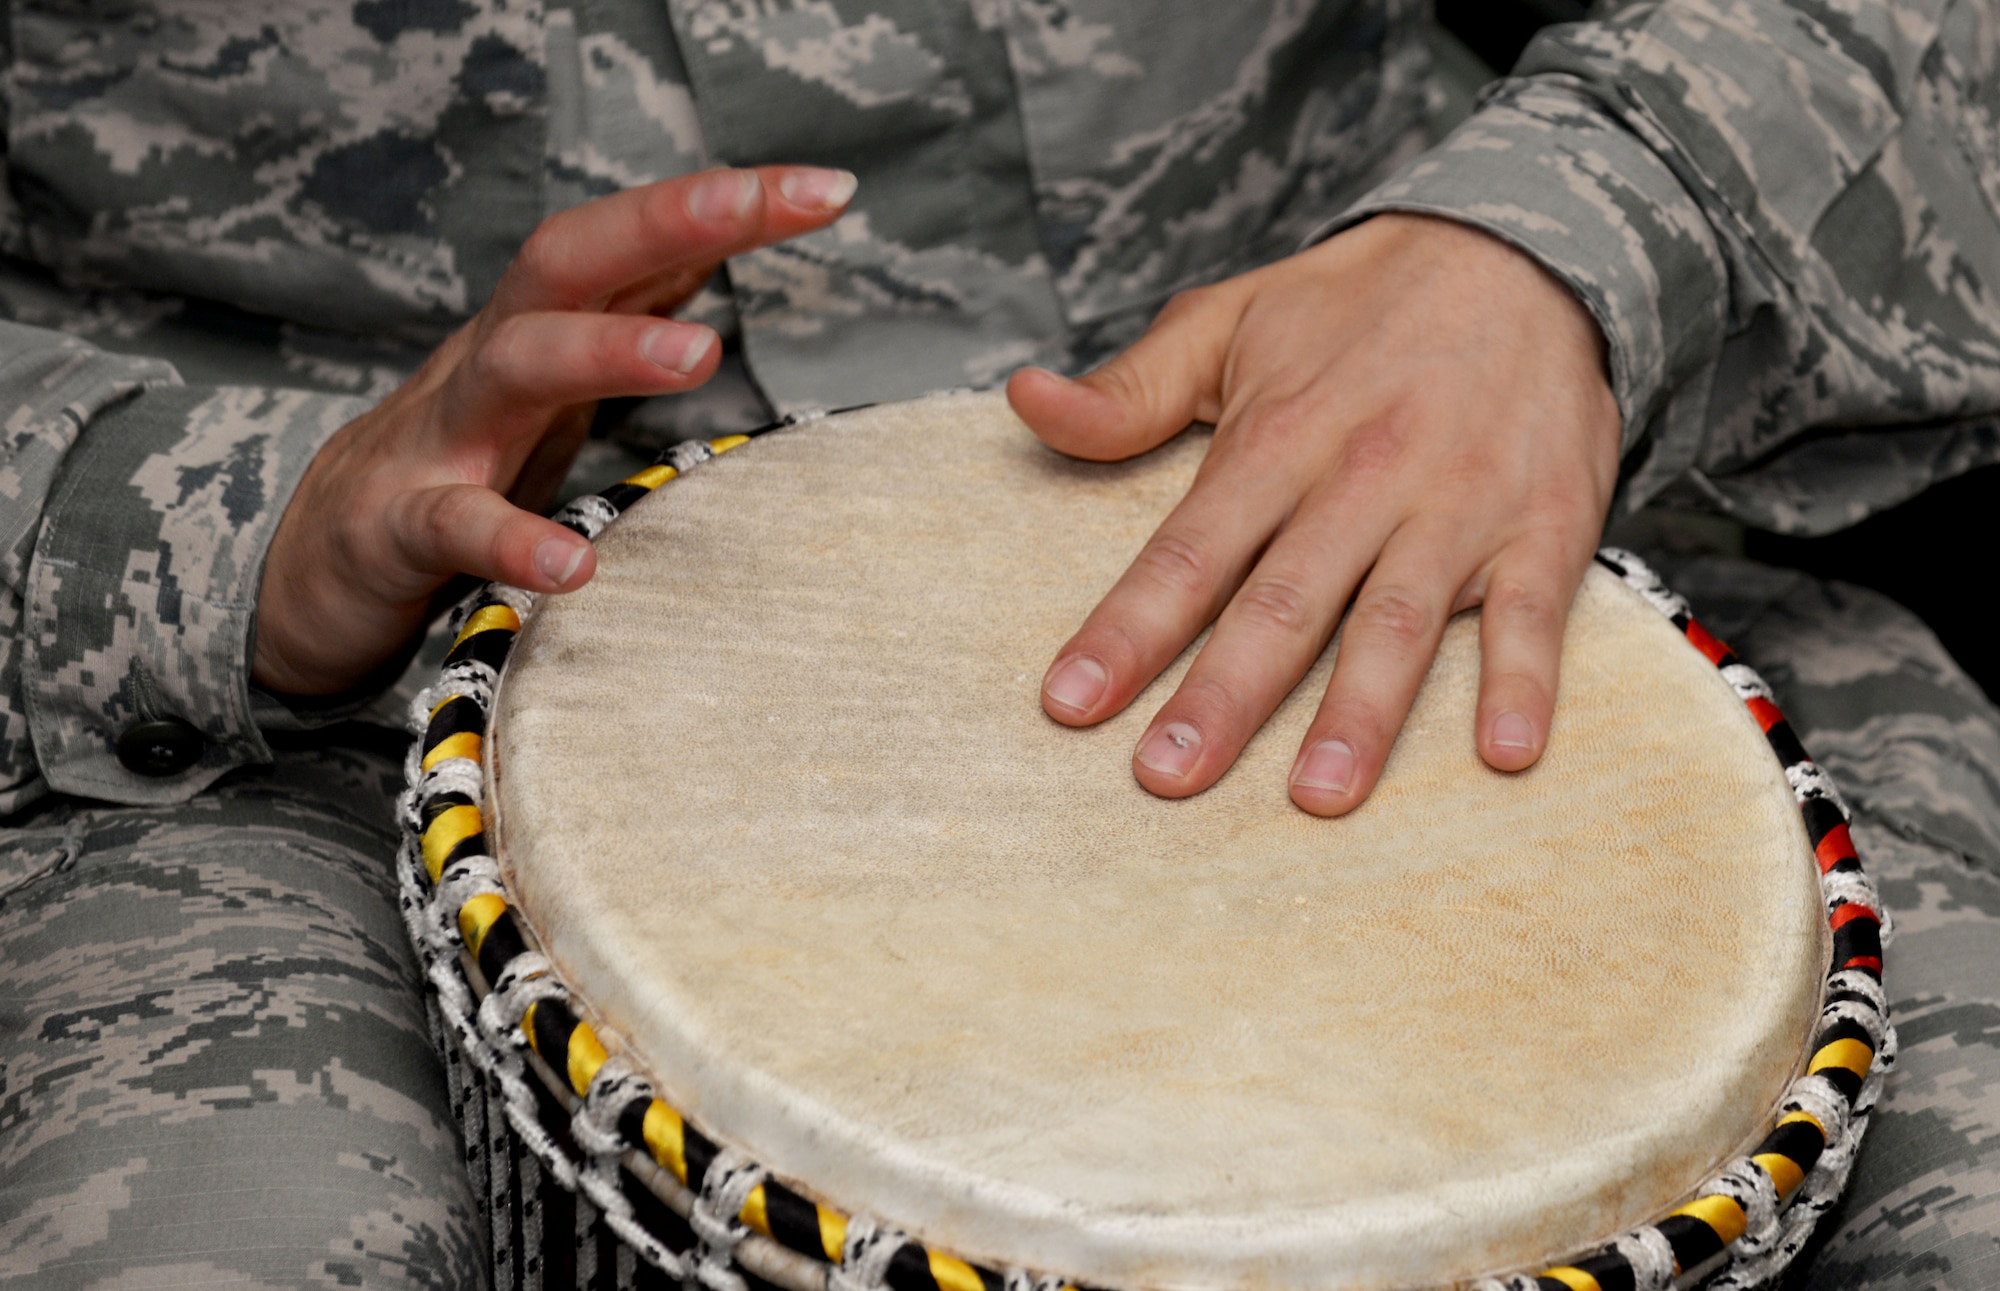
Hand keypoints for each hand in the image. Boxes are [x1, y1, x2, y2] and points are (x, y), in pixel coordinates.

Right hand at [253, 166, 856, 695]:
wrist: (314, 561)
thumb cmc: (457, 461)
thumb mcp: (552, 385)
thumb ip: (624, 319)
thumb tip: (715, 251)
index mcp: (537, 328)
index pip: (630, 241)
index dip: (721, 206)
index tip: (828, 187)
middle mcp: (490, 361)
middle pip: (565, 261)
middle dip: (663, 219)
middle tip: (756, 203)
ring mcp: (438, 438)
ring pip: (515, 365)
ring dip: (605, 349)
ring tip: (695, 352)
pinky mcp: (398, 526)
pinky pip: (454, 525)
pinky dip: (512, 540)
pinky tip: (574, 565)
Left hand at [1008, 213, 1620, 815]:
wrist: (1522, 253)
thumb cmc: (1357, 305)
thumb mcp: (1228, 322)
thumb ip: (1130, 389)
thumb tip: (1026, 401)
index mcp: (1277, 438)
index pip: (1186, 552)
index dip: (1126, 630)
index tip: (1071, 703)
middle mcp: (1361, 479)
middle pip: (1281, 604)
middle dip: (1222, 696)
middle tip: (1168, 778)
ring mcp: (1455, 508)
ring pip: (1397, 622)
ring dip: (1358, 713)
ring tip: (1317, 796)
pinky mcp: (1542, 527)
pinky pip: (1533, 613)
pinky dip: (1523, 682)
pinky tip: (1503, 752)